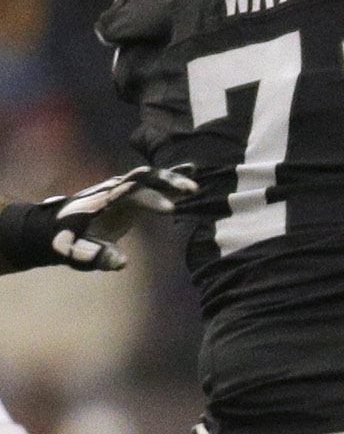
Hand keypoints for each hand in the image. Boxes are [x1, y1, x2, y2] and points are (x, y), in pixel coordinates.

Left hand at [27, 166, 196, 270]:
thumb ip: (96, 256)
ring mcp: (123, 188)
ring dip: (175, 178)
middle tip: (192, 192)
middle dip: (169, 181)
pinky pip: (154, 182)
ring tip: (198, 186)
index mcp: (104, 199)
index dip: (151, 200)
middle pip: (145, 176)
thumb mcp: (75, 252)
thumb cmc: (67, 240)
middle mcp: (115, 188)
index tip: (172, 211)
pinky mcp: (131, 194)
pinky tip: (193, 171)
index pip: (131, 193)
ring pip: (152, 176)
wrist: (55, 225)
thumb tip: (122, 262)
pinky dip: (173, 176)